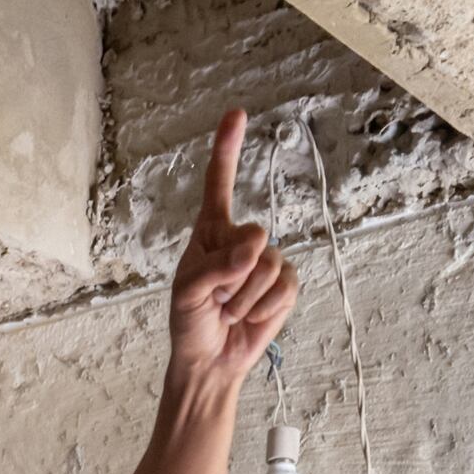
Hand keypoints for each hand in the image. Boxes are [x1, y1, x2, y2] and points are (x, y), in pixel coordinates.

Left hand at [169, 109, 300, 396]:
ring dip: (246, 297)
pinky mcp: (284, 284)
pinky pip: (286, 287)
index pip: (217, 184)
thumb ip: (216, 269)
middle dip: (233, 276)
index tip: (236, 113)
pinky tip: (249, 317)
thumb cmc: (189, 323)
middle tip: (216, 299)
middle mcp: (239, 240)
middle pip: (253, 237)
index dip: (227, 149)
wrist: (210, 360)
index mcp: (209, 233)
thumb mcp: (188, 295)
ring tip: (229, 310)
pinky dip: (265, 308)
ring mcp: (265, 260)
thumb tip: (255, 249)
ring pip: (270, 266)